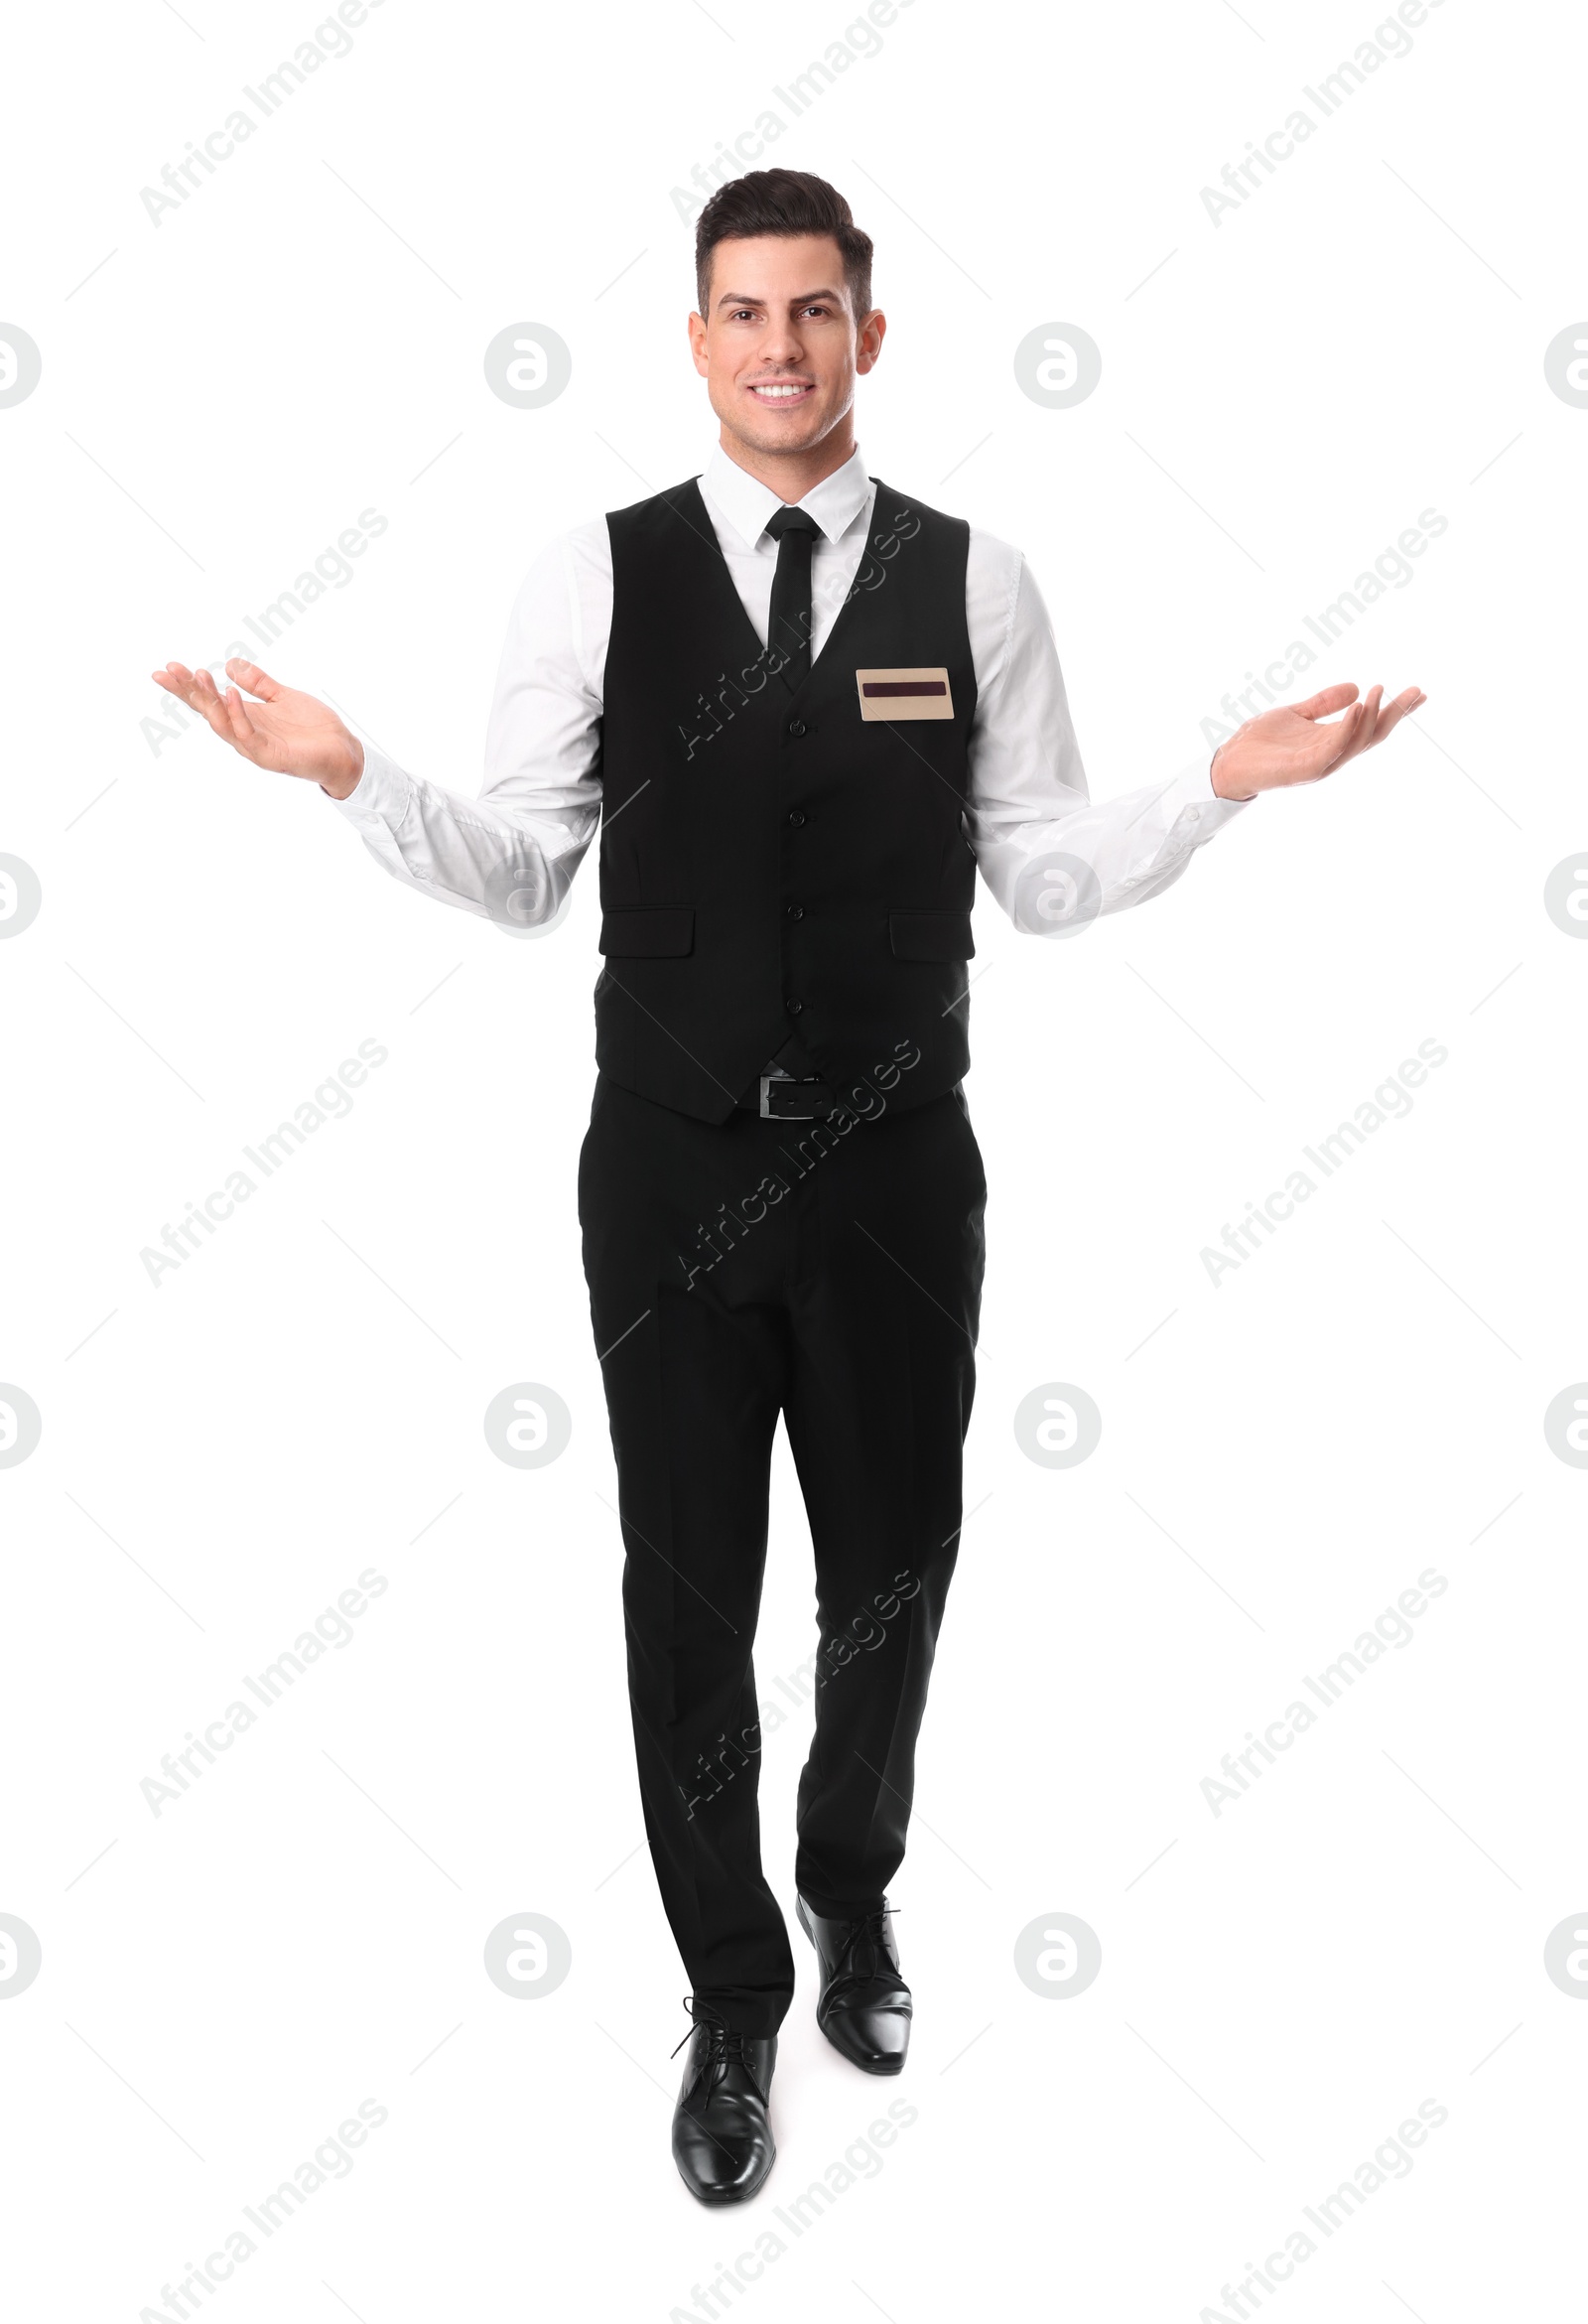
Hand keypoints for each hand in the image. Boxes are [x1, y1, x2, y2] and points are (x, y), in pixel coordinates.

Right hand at [149, 658, 364, 798]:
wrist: (343, 751)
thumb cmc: (313, 728)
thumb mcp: (282, 696)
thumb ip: (258, 682)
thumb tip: (229, 664)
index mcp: (245, 717)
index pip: (209, 700)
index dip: (188, 686)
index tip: (167, 668)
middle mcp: (244, 732)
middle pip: (207, 711)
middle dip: (187, 691)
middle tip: (166, 672)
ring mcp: (255, 746)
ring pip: (222, 723)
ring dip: (208, 700)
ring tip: (198, 675)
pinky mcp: (270, 756)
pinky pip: (248, 734)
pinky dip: (238, 714)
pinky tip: (231, 693)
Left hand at [1210, 682, 1425, 800]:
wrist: (1228, 762)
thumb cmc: (1258, 742)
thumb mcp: (1296, 713)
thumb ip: (1323, 703)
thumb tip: (1355, 686)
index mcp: (1331, 742)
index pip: (1371, 727)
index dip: (1395, 711)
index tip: (1419, 694)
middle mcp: (1330, 756)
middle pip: (1372, 736)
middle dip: (1395, 715)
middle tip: (1416, 692)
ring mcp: (1318, 765)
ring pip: (1355, 743)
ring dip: (1370, 716)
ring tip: (1379, 691)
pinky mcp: (1302, 770)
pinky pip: (1331, 750)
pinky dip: (1346, 729)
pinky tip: (1356, 707)